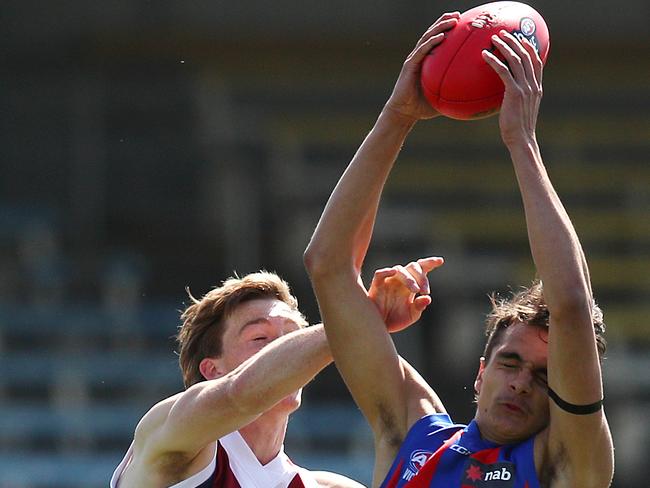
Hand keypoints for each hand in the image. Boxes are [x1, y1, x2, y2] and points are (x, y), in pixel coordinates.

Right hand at [368, 257, 443, 332]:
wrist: (378, 328)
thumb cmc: (395, 320)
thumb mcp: (411, 316)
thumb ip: (419, 307)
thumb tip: (427, 298)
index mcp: (411, 284)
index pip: (421, 268)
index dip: (430, 263)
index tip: (440, 261)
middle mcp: (400, 280)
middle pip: (412, 267)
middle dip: (421, 277)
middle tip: (425, 291)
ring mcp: (388, 281)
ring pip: (399, 270)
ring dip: (409, 279)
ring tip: (415, 290)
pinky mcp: (376, 286)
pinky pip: (380, 274)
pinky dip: (386, 271)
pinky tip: (393, 272)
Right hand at [383, 13, 459, 123]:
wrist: (403, 113)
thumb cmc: (422, 107)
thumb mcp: (443, 98)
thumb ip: (455, 93)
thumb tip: (475, 96)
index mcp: (426, 61)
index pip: (437, 41)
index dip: (447, 29)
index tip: (461, 22)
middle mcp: (419, 57)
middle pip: (432, 33)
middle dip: (444, 21)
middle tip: (458, 15)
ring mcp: (414, 60)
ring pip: (427, 38)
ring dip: (440, 27)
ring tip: (453, 20)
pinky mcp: (409, 66)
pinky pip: (422, 51)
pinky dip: (431, 42)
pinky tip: (441, 36)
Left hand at [482, 30, 543, 146]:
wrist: (522, 140)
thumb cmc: (517, 129)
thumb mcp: (520, 110)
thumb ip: (517, 98)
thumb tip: (505, 96)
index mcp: (536, 87)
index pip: (536, 62)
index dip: (529, 47)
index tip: (520, 38)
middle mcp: (533, 85)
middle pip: (526, 55)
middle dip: (514, 41)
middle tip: (502, 34)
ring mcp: (525, 88)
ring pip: (516, 59)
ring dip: (504, 46)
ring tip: (493, 39)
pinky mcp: (515, 93)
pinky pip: (503, 71)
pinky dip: (494, 61)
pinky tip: (484, 56)